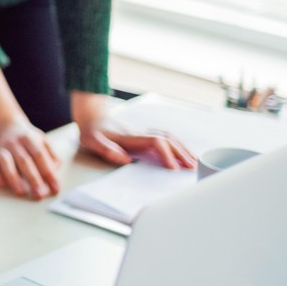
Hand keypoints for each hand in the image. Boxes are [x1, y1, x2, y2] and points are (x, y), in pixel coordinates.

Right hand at [0, 119, 62, 198]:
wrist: (4, 125)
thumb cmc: (27, 139)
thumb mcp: (41, 140)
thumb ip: (51, 155)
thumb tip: (55, 172)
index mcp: (29, 138)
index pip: (40, 156)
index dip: (48, 173)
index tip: (55, 188)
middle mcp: (14, 142)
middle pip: (24, 161)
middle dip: (33, 179)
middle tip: (40, 195)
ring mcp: (0, 147)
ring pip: (6, 162)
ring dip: (13, 178)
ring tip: (21, 192)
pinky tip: (2, 184)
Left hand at [70, 91, 196, 169]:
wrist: (92, 116)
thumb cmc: (92, 131)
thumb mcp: (93, 141)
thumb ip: (107, 150)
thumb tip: (126, 160)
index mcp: (131, 136)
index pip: (156, 143)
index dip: (166, 155)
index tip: (174, 169)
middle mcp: (142, 132)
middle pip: (168, 140)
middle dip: (182, 154)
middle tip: (193, 169)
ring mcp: (145, 132)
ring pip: (169, 138)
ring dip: (183, 149)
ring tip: (194, 163)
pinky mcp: (145, 133)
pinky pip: (166, 138)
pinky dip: (178, 145)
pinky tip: (183, 153)